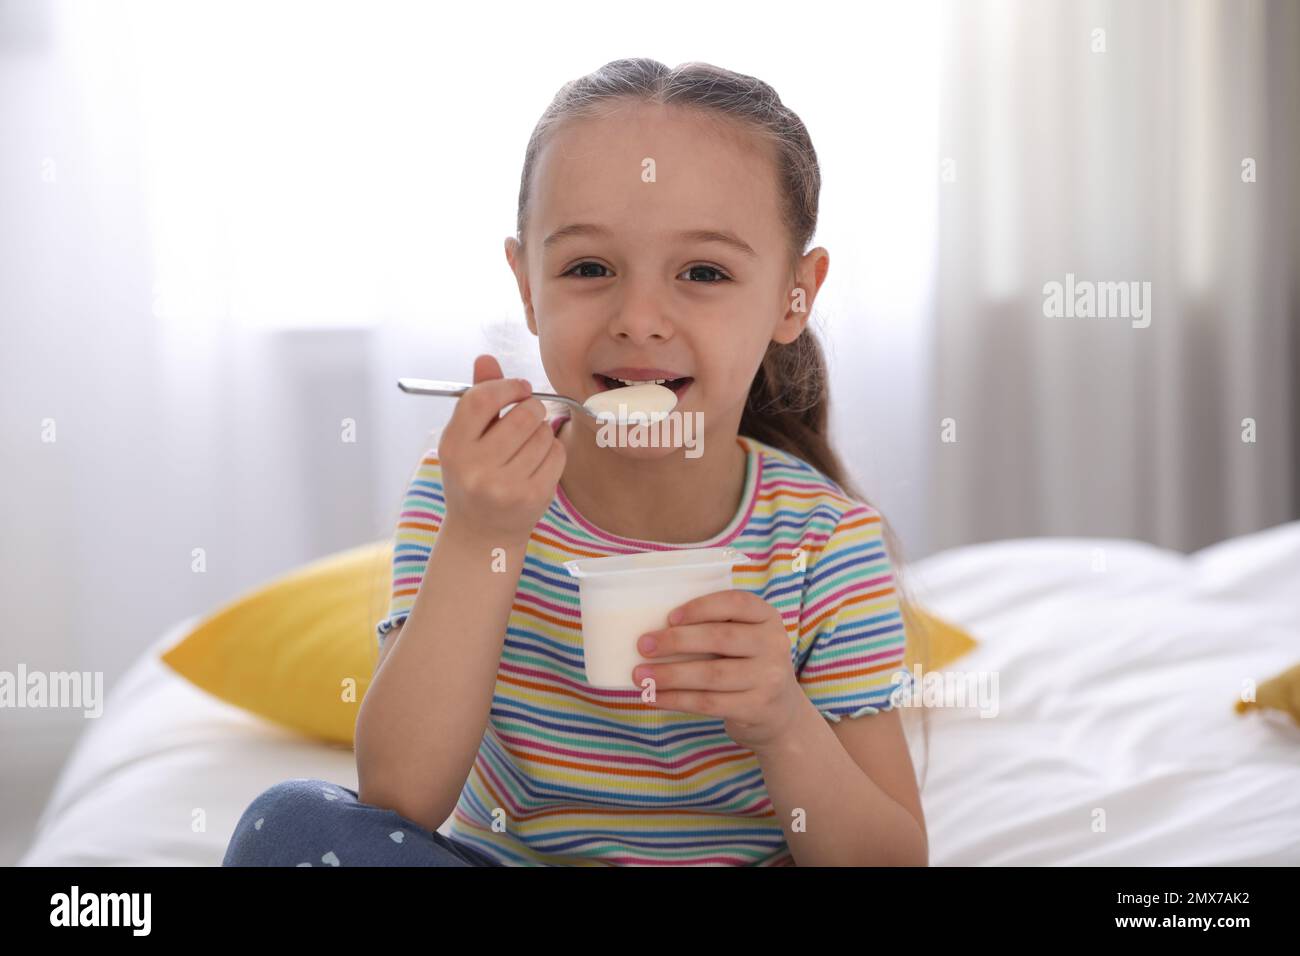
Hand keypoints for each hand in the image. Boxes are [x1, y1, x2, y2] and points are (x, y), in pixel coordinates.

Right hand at [437, 354, 565, 542]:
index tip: (520, 388)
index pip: (481, 399)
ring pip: (544, 433)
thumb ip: (477, 398)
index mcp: (453, 447)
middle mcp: (476, 468)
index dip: (507, 386)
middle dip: (532, 408)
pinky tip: (538, 462)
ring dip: (543, 432)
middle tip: (528, 416)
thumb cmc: (473, 475)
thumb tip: (486, 358)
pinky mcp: (533, 497)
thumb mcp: (465, 439)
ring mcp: (506, 486)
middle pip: (523, 414)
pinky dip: (553, 451)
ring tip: (528, 445)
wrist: (482, 534)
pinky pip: (557, 454)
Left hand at [631, 589, 805, 752]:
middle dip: (676, 641)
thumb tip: (655, 626)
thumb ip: (715, 626)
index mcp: (767, 617)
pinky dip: (676, 699)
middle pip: (720, 638)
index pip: (735, 603)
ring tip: (639, 675)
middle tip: (643, 646)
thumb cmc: (747, 665)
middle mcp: (773, 645)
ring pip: (711, 674)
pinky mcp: (756, 708)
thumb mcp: (745, 638)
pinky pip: (708, 702)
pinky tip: (654, 697)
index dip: (700, 607)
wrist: (781, 712)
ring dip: (669, 674)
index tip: (669, 617)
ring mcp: (768, 678)